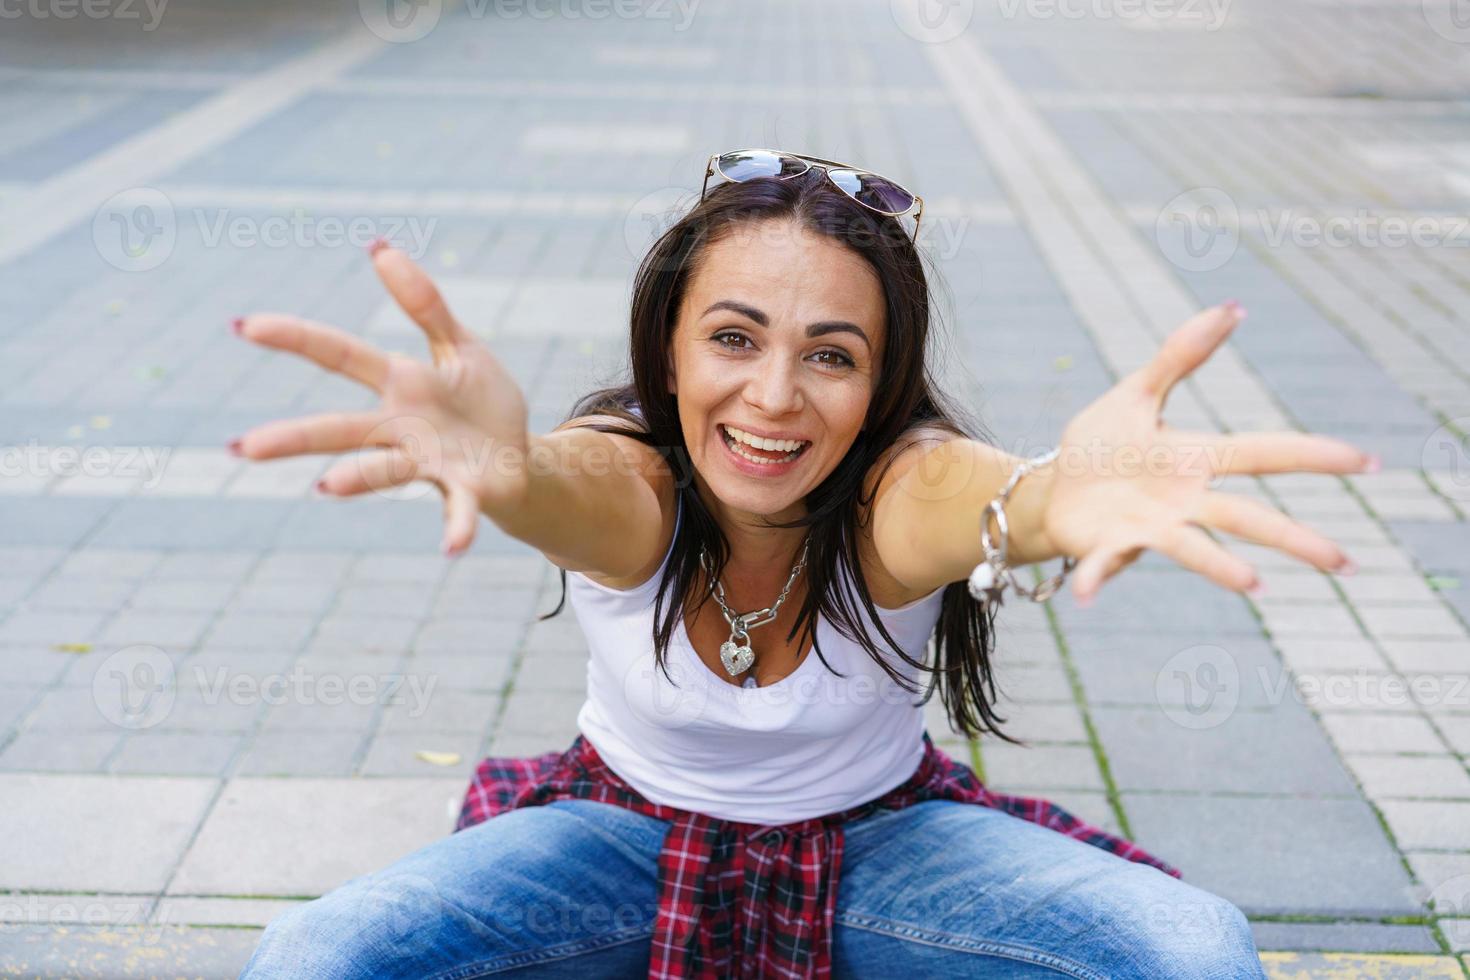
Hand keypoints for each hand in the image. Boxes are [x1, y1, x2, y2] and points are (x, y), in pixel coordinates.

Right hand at [230, 242, 528, 556]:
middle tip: (241, 448)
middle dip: (293, 438)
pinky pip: (459, 510)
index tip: (244, 325)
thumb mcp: (459, 345)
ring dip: (358, 479)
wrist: (521, 459)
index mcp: (399, 384)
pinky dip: (456, 528)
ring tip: (328, 487)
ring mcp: (430, 464)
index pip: (338, 355)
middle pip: (340, 428)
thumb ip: (424, 303)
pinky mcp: (467, 492)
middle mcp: (401, 429)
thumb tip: (380, 248)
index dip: (294, 338)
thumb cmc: (481, 403)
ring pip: (386, 471)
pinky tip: (453, 549)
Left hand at [1040, 301, 1376, 605]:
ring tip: (1254, 584)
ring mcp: (1148, 528)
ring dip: (1221, 568)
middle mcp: (1183, 501)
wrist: (1053, 489)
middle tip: (1345, 563)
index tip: (1366, 461)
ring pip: (1193, 550)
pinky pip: (1103, 564)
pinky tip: (1087, 596)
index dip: (1312, 456)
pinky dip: (1098, 578)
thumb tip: (1232, 307)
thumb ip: (1180, 355)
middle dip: (1295, 538)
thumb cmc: (1103, 445)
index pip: (1264, 455)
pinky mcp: (1107, 546)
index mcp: (1195, 460)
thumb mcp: (1137, 393)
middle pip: (1247, 517)